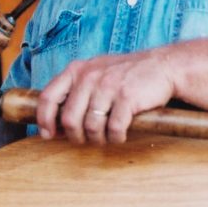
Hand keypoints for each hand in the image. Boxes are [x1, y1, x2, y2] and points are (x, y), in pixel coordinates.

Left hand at [36, 49, 176, 144]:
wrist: (163, 66)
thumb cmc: (128, 74)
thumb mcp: (96, 71)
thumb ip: (76, 90)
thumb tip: (55, 121)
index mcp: (77, 70)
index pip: (48, 96)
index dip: (44, 120)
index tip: (48, 134)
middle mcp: (90, 76)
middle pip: (69, 119)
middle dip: (75, 136)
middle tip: (86, 140)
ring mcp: (108, 86)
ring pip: (91, 127)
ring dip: (98, 139)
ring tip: (106, 137)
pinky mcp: (127, 97)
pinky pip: (114, 129)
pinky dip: (116, 137)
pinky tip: (120, 135)